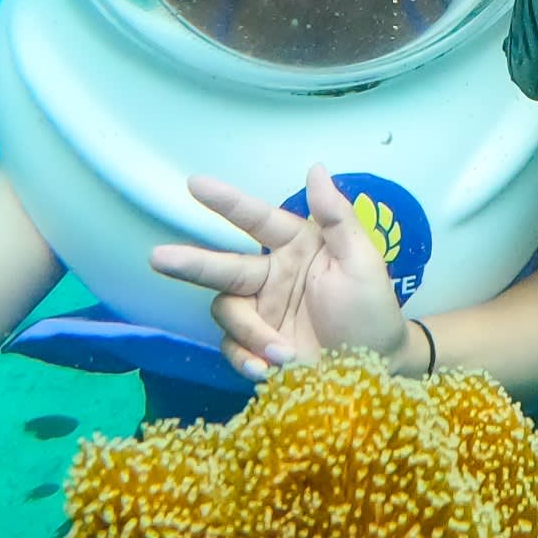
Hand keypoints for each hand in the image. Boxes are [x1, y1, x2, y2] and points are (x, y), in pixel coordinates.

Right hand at [148, 168, 409, 381]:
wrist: (378, 369)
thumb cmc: (372, 309)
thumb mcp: (361, 262)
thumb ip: (337, 218)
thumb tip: (315, 168)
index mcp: (296, 245)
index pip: (256, 219)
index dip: (226, 202)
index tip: (194, 184)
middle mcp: (270, 274)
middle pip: (222, 266)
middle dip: (191, 262)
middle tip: (159, 258)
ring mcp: (260, 311)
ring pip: (228, 311)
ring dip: (251, 332)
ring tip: (281, 353)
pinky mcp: (256, 346)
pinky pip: (233, 347)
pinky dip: (245, 358)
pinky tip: (266, 369)